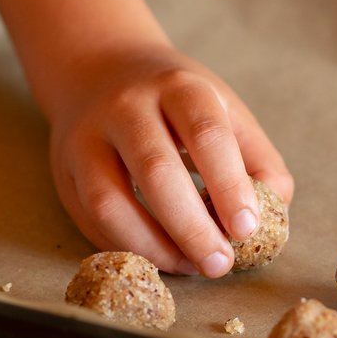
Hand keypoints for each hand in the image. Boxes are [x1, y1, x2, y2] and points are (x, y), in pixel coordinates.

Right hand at [46, 45, 292, 277]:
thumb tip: (274, 211)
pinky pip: (90, 220)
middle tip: (219, 263)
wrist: (99, 70)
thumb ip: (256, 157)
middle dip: (191, 226)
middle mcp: (127, 108)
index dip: (229, 184)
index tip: (247, 228)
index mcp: (178, 87)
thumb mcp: (224, 110)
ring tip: (189, 267)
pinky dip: (127, 246)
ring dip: (153, 245)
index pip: (206, 134)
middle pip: (155, 170)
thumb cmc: (177, 102)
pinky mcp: (62, 172)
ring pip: (109, 201)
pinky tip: (159, 257)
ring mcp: (86, 139)